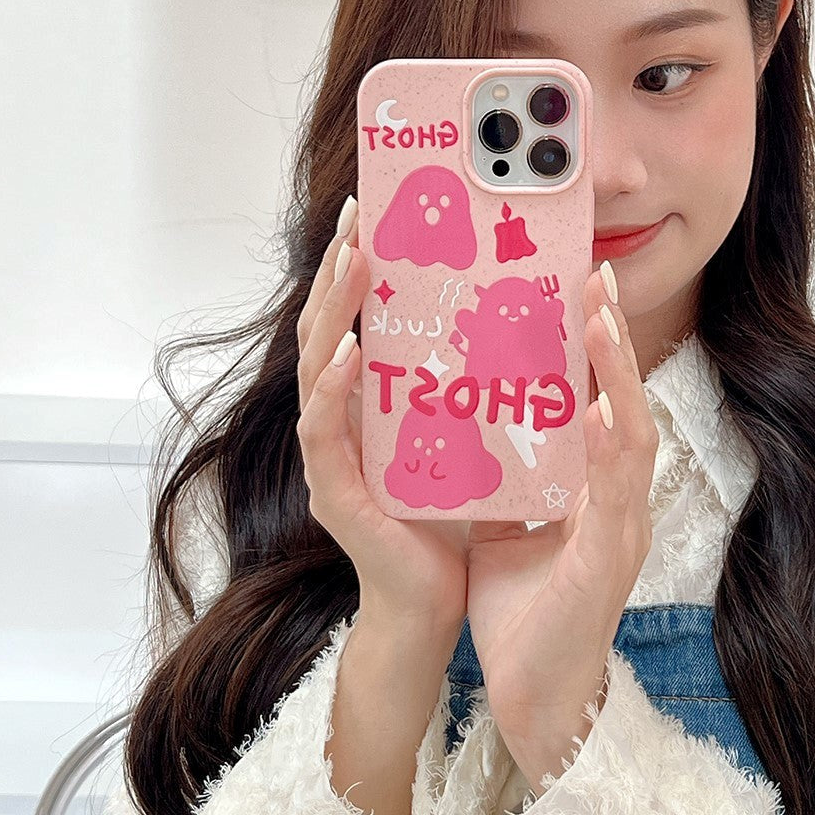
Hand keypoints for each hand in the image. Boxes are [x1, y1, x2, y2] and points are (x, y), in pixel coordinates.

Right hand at [296, 196, 469, 628]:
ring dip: (332, 312)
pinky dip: (332, 390)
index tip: (373, 217)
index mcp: (369, 406)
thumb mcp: (457, 433)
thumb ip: (459, 384)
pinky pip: (323, 433)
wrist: (439, 597)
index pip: (355, 326)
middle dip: (338, 273)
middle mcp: (342, 423)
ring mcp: (332, 456)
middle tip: (355, 217)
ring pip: (316, 369)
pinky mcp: (335, 493)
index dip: (359, 274)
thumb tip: (499, 320)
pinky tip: (349, 352)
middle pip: (327, 333)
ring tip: (351, 261)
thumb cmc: (451, 516)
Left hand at [464, 262, 658, 733]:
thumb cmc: (524, 613)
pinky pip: (614, 500)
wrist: (536, 699)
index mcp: (588, 492)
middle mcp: (613, 503)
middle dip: (612, 343)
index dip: (592, 350)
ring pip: (632, 439)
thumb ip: (501, 479)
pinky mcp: (606, 567)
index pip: (595, 406)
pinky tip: (606, 411)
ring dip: (619, 379)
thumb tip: (470, 425)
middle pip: (623, 405)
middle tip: (595, 278)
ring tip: (602, 320)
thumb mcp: (504, 529)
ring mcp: (618, 532)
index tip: (577, 289)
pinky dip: (613, 452)